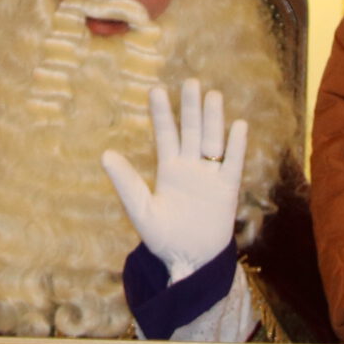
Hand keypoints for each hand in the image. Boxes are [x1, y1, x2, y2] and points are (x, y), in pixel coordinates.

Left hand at [101, 79, 245, 282]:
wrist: (189, 262)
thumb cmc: (162, 238)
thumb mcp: (140, 210)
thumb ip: (126, 183)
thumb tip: (105, 155)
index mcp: (168, 169)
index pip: (166, 134)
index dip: (162, 113)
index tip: (156, 89)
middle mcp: (190, 167)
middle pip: (192, 131)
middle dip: (191, 108)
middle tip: (191, 82)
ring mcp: (210, 177)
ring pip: (213, 141)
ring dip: (213, 120)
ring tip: (212, 95)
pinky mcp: (227, 190)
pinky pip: (233, 164)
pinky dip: (236, 145)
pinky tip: (238, 125)